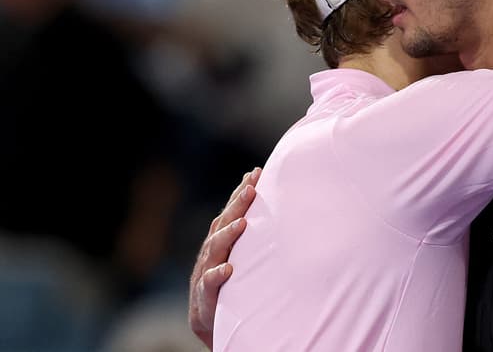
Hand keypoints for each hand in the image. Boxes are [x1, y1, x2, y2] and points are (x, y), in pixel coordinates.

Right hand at [188, 167, 260, 348]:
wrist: (213, 323)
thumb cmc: (234, 285)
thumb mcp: (245, 259)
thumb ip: (256, 239)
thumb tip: (285, 214)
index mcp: (222, 242)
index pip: (231, 212)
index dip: (241, 192)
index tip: (256, 173)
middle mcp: (212, 253)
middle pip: (223, 223)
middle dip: (236, 204)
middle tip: (251, 187)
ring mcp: (206, 272)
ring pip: (214, 249)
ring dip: (227, 235)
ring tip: (241, 223)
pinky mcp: (205, 297)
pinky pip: (208, 284)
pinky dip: (216, 275)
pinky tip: (227, 269)